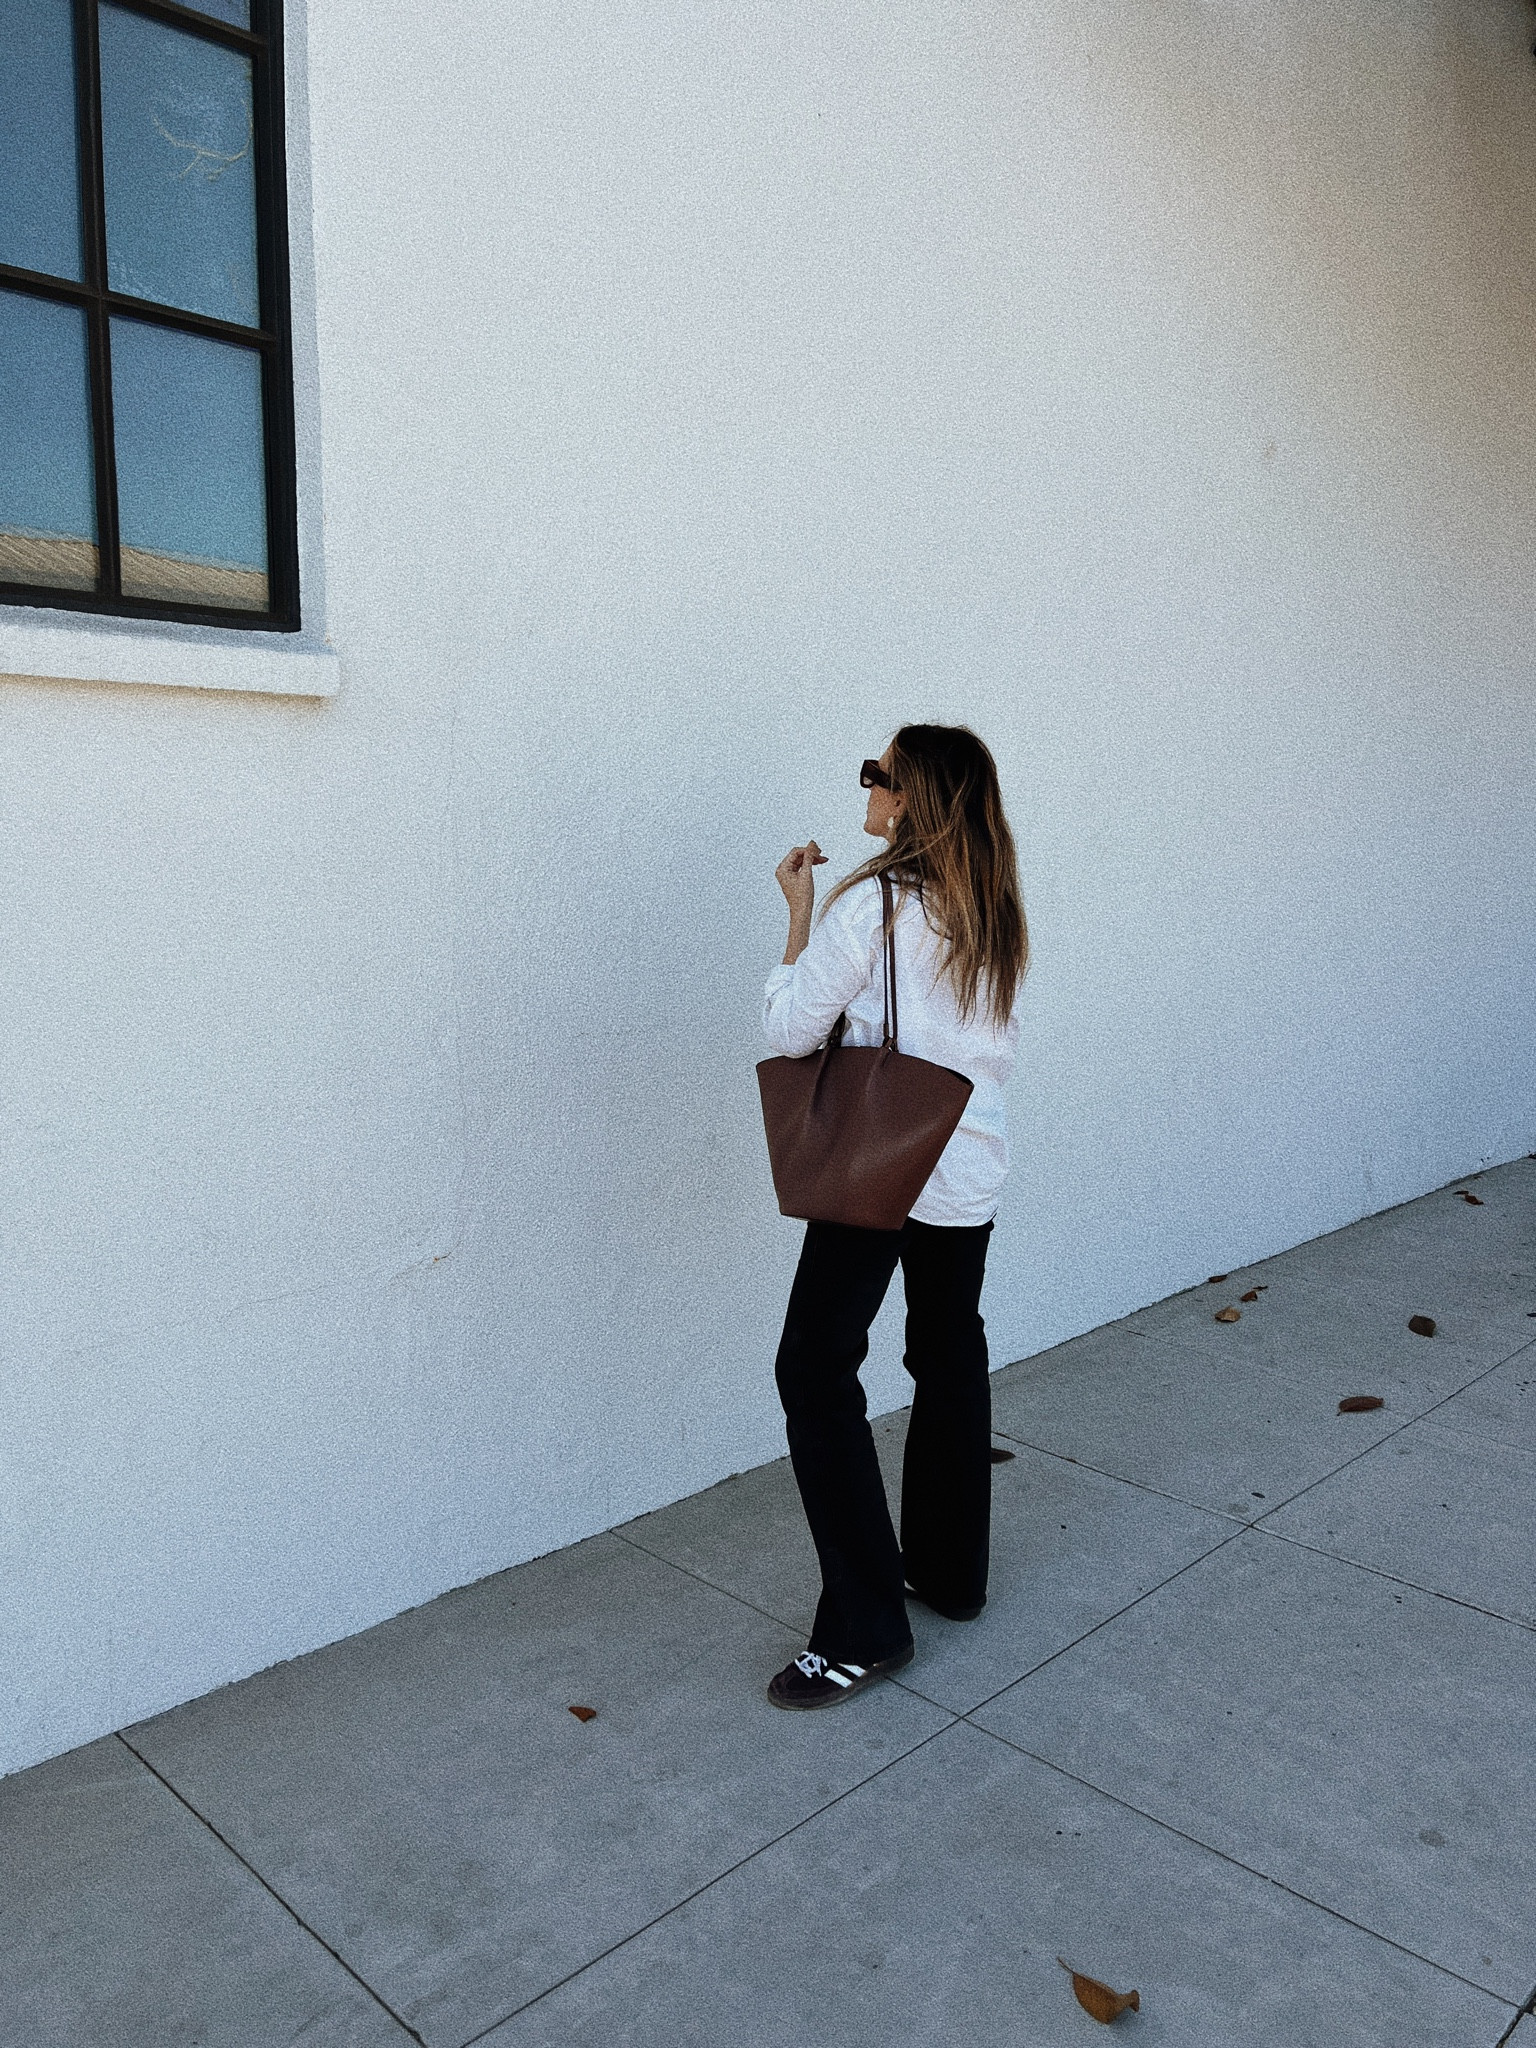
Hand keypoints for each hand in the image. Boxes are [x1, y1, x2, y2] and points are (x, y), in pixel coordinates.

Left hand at [776, 840, 825, 963]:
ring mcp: (787, 874)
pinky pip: (801, 866)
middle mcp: (783, 870)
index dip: (807, 850)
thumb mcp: (807, 874)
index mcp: (782, 868)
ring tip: (823, 859)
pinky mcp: (793, 877)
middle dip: (810, 854)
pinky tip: (819, 863)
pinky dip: (810, 865)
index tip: (819, 850)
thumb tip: (812, 844)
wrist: (802, 911)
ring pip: (801, 860)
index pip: (795, 852)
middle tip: (822, 854)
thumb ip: (809, 857)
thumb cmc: (802, 896)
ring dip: (812, 859)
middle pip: (798, 855)